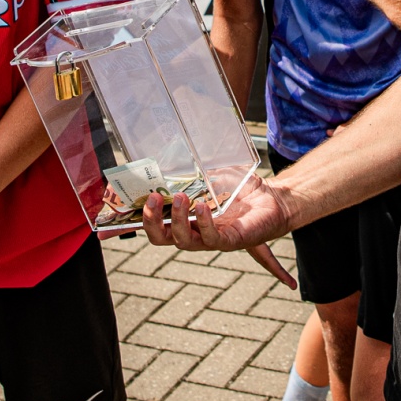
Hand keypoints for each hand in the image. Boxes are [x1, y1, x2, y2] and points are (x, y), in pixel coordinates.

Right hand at [141, 178, 297, 287]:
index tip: (126, 206)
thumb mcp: (212, 175)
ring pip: (183, 241)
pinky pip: (210, 238)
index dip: (138, 219)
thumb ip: (191, 172)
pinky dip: (203, 223)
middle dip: (151, 222)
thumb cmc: (242, 189)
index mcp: (186, 220)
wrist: (274, 199)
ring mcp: (211, 240)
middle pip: (161, 239)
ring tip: (180, 198)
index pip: (155, 224)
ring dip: (177, 220)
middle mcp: (195, 233)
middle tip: (151, 199)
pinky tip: (201, 207)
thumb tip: (169, 159)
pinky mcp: (230, 241)